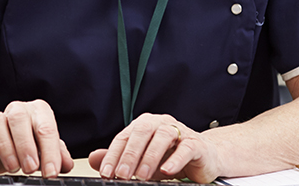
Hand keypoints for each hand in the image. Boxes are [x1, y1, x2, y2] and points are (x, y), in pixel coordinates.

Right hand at [0, 100, 73, 176]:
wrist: (5, 144)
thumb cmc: (30, 145)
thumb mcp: (44, 150)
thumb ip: (56, 155)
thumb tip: (66, 164)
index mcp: (39, 112)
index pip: (45, 128)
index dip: (49, 152)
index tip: (50, 172)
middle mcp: (18, 110)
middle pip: (19, 118)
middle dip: (26, 145)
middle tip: (30, 169)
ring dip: (5, 146)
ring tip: (12, 167)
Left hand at [88, 114, 221, 182]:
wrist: (204, 158)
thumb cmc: (171, 158)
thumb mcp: (141, 161)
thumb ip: (119, 158)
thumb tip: (94, 159)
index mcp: (144, 125)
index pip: (124, 137)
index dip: (113, 155)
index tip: (106, 172)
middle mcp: (161, 124)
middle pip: (142, 132)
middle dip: (130, 154)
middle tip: (121, 174)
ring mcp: (180, 131)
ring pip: (163, 137)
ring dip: (150, 157)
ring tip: (141, 175)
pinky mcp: (196, 144)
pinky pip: (186, 148)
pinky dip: (176, 159)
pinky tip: (166, 170)